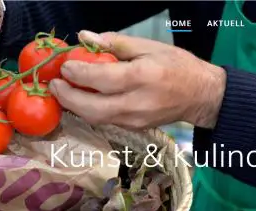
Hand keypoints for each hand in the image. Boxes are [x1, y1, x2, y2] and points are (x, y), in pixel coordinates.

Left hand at [48, 31, 226, 129]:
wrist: (200, 96)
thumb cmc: (177, 66)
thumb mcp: (149, 46)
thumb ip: (115, 44)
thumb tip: (85, 37)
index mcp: (143, 77)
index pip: (103, 79)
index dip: (79, 74)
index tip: (65, 66)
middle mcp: (137, 103)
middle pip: (93, 108)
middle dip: (69, 97)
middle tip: (55, 85)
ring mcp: (135, 120)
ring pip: (95, 118)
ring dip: (74, 106)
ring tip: (63, 91)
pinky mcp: (133, 128)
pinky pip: (104, 121)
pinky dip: (88, 110)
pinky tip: (81, 98)